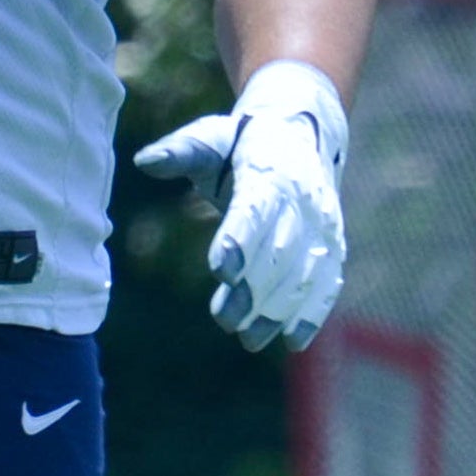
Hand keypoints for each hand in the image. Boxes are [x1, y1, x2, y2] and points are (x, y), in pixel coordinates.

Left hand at [136, 59, 349, 352]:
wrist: (301, 134)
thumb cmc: (241, 142)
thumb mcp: (209, 137)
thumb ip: (180, 151)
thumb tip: (143, 160)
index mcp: (269, 174)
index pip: (256, 211)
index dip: (240, 241)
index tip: (221, 272)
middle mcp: (303, 202)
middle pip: (280, 252)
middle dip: (255, 290)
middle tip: (226, 321)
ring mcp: (322, 227)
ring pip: (305, 274)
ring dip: (279, 310)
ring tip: (250, 339)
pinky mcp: (332, 246)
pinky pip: (327, 282)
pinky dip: (313, 312)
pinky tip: (292, 340)